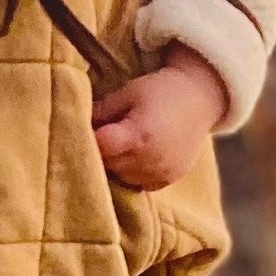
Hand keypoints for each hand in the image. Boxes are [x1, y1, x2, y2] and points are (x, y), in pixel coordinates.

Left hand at [92, 51, 229, 188]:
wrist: (201, 99)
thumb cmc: (160, 90)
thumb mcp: (128, 93)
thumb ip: (101, 111)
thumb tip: (74, 122)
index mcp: (138, 136)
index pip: (100, 148)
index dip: (90, 140)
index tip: (84, 131)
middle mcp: (150, 160)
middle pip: (108, 166)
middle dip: (99, 153)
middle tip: (99, 136)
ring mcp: (161, 173)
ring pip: (120, 179)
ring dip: (114, 166)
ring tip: (119, 146)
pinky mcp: (167, 180)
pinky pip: (138, 184)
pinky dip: (131, 173)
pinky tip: (134, 155)